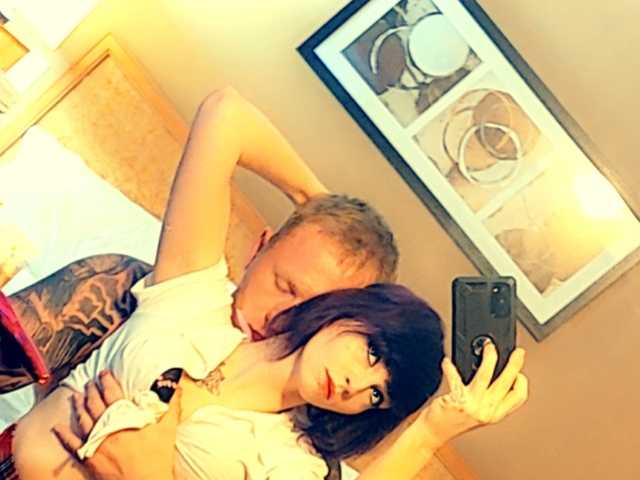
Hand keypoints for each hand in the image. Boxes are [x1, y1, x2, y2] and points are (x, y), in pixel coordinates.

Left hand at [53, 371, 179, 479]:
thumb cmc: (157, 459)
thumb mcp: (167, 429)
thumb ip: (171, 406)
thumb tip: (176, 387)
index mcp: (124, 418)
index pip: (112, 394)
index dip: (107, 382)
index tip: (104, 373)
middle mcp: (106, 428)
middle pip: (95, 404)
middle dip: (92, 391)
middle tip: (90, 382)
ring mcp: (95, 443)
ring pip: (82, 420)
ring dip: (78, 406)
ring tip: (76, 396)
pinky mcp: (89, 459)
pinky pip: (72, 445)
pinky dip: (64, 435)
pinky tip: (58, 427)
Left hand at [418, 343, 527, 448]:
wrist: (434, 432)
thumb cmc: (453, 419)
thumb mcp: (478, 412)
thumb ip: (488, 397)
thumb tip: (493, 371)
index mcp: (495, 414)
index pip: (518, 397)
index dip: (522, 382)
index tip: (519, 371)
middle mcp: (487, 411)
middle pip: (506, 383)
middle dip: (514, 364)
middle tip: (518, 352)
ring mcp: (473, 406)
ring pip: (486, 376)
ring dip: (490, 358)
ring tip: (489, 348)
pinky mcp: (457, 401)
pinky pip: (456, 378)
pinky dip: (451, 368)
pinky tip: (447, 362)